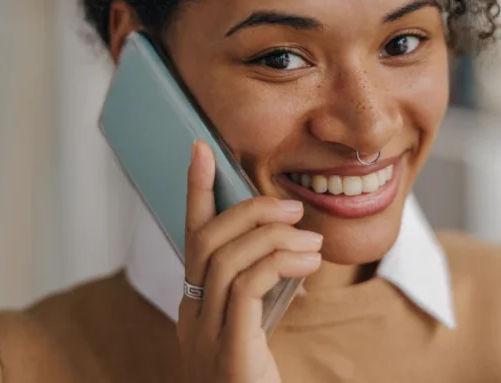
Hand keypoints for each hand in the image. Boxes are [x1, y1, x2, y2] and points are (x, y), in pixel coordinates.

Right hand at [177, 141, 321, 382]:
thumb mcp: (260, 332)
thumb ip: (264, 294)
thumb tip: (297, 249)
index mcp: (195, 310)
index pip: (191, 239)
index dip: (194, 192)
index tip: (200, 149)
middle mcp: (192, 319)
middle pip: (206, 241)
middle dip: (247, 210)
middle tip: (290, 205)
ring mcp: (206, 337)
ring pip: (226, 259)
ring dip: (272, 236)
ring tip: (310, 238)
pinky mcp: (230, 351)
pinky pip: (246, 286)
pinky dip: (278, 262)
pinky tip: (307, 262)